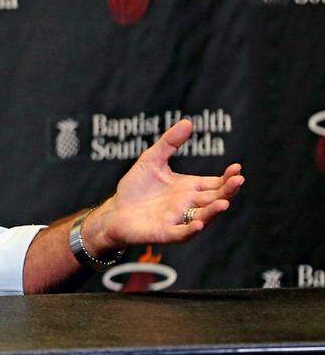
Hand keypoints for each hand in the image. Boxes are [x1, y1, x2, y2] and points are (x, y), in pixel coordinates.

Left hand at [86, 119, 243, 252]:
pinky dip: (191, 229)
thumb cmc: (136, 187)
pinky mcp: (165, 232)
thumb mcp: (151, 160)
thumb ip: (169, 143)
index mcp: (189, 188)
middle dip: (227, 191)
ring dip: (214, 211)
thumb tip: (188, 121)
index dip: (226, 178)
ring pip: (203, 217)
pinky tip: (198, 223)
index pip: (214, 183)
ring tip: (224, 203)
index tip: (237, 168)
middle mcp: (188, 205)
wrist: (115, 211)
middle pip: (213, 199)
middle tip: (238, 180)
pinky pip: (181, 233)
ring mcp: (178, 220)